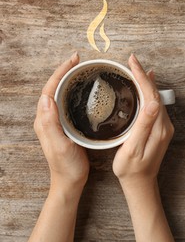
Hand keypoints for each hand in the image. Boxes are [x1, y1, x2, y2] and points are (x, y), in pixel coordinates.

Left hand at [34, 52, 88, 193]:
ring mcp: (56, 122)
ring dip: (69, 79)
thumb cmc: (67, 166)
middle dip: (64, 71)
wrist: (70, 181)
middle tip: (78, 60)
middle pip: (54, 88)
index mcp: (45, 120)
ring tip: (81, 70)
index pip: (50, 89)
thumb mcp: (59, 145)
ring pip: (60, 93)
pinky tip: (83, 91)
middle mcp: (48, 118)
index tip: (73, 61)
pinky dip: (74, 91)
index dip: (61, 72)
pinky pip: (67, 102)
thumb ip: (50, 123)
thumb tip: (46, 98)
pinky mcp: (65, 126)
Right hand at [113, 54, 173, 185]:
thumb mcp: (133, 148)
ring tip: (136, 69)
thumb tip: (153, 101)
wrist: (141, 183)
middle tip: (131, 60)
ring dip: (146, 82)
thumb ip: (144, 125)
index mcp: (158, 127)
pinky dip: (148, 93)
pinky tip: (144, 87)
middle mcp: (164, 125)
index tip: (132, 62)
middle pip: (154, 93)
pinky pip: (154, 105)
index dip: (141, 77)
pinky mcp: (160, 130)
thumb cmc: (131, 168)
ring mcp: (163, 127)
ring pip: (155, 98)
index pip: (150, 95)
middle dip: (143, 75)